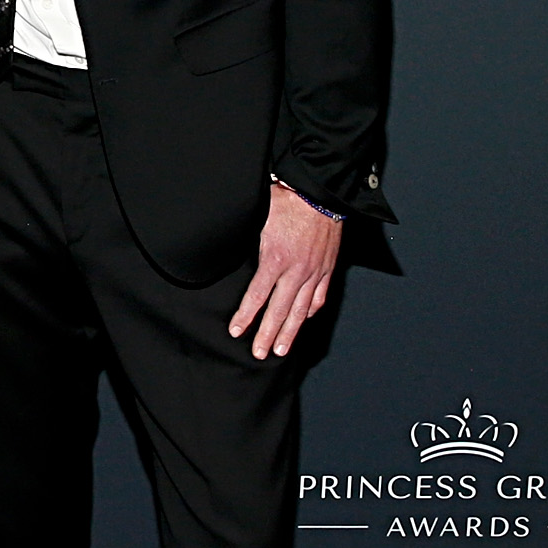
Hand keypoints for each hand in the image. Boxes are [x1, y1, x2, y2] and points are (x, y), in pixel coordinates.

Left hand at [227, 182, 340, 360]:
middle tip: (260, 354)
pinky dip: (311, 310)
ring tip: (281, 349)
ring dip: (290, 332)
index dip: (246, 315)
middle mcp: (296, 270)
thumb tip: (220, 242)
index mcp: (275, 258)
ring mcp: (314, 271)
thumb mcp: (258, 216)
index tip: (236, 331)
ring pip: (301, 309)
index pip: (257, 295)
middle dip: (267, 334)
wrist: (321, 192)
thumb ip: (243, 236)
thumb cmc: (288, 199)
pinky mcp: (328, 268)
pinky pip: (320, 296)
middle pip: (280, 310)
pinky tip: (304, 320)